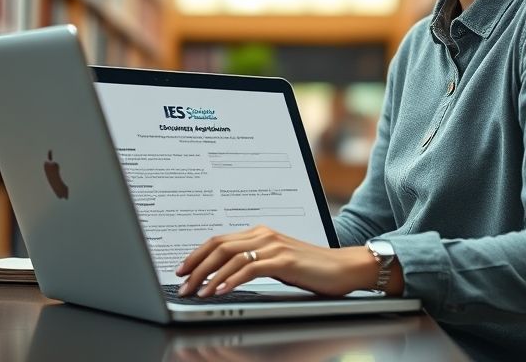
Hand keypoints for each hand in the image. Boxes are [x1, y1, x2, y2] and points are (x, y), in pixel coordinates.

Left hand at [174, 225, 400, 297]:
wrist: (344, 268)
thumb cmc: (312, 269)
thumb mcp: (277, 264)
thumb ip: (254, 262)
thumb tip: (224, 275)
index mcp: (261, 233)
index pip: (220, 239)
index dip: (197, 253)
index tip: (182, 269)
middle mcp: (265, 234)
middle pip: (220, 245)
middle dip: (196, 265)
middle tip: (181, 284)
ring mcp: (274, 245)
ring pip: (231, 256)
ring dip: (209, 276)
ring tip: (196, 292)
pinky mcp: (284, 260)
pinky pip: (250, 268)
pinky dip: (231, 279)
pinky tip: (220, 290)